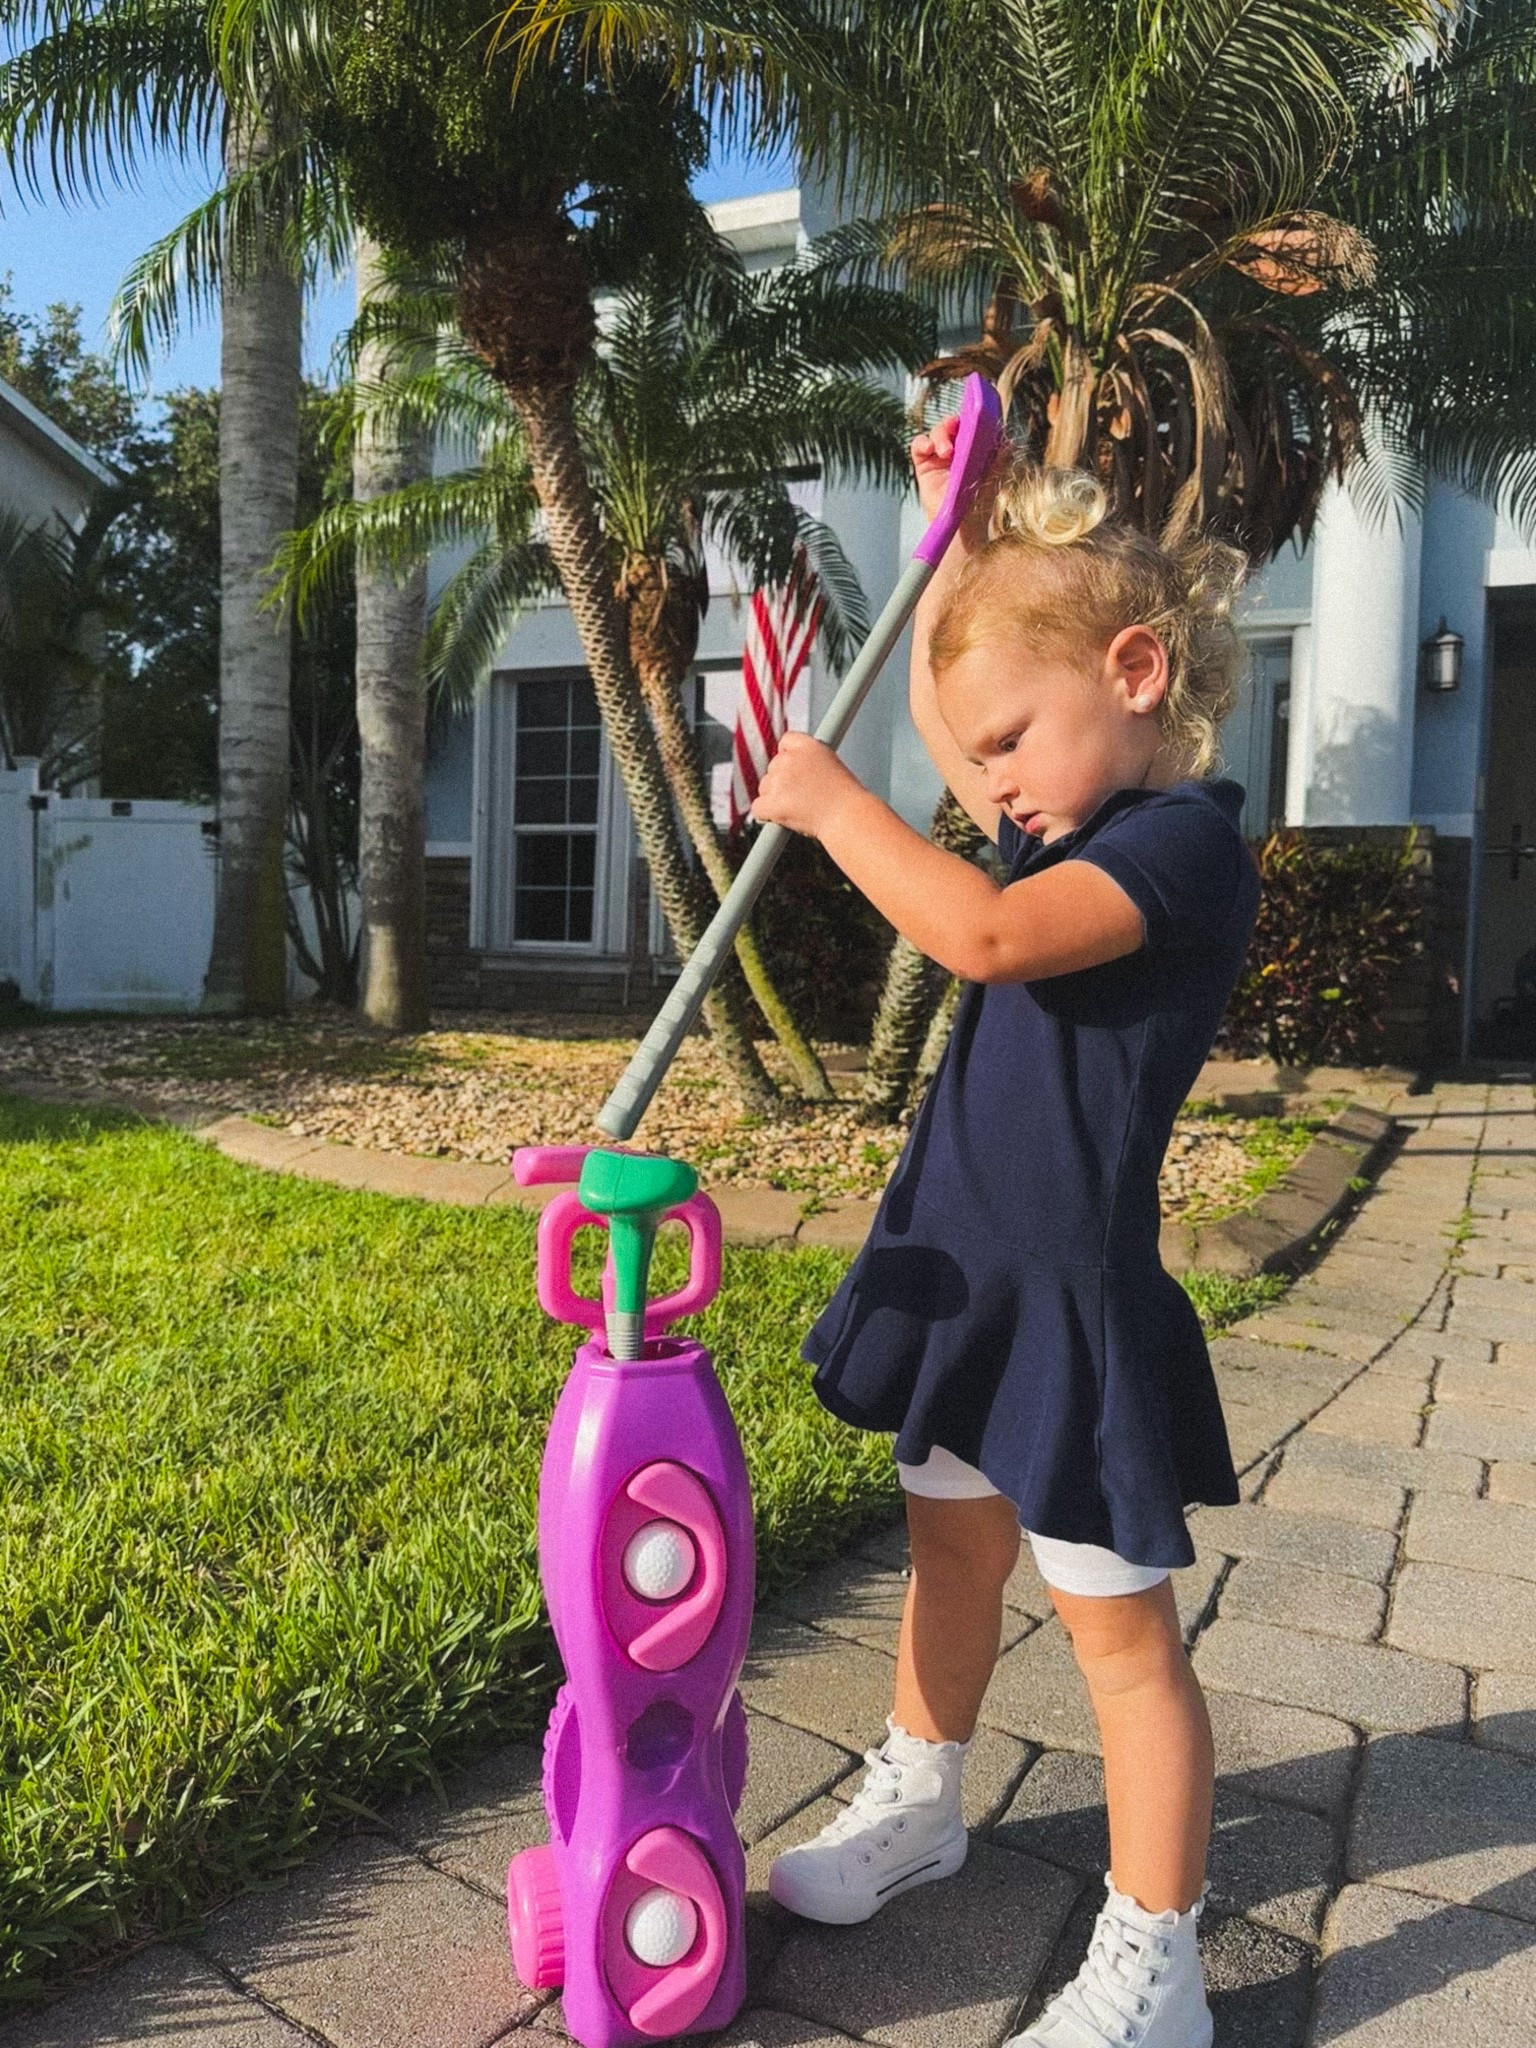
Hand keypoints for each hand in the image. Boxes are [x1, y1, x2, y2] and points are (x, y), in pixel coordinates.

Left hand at [751, 732, 863, 838]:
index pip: (786, 741)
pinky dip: (767, 815)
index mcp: (808, 746)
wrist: (848, 817)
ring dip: (775, 799)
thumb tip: (796, 776)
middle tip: (803, 798)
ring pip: (765, 788)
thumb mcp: (832, 768)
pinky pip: (758, 808)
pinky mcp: (771, 801)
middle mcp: (790, 759)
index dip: (788, 755)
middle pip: (773, 767)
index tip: (794, 769)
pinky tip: (785, 819)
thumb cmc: (846, 800)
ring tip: (801, 810)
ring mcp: (779, 780)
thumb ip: (810, 765)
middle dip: (782, 782)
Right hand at [912, 413, 998, 547]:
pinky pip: (919, 445)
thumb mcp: (994, 479)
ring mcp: (940, 455)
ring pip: (937, 431)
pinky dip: (923, 442)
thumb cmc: (980, 504)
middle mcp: (958, 447)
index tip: (974, 410)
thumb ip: (1001, 459)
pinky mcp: (925, 464)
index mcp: (976, 446)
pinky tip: (929, 449)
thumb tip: (1010, 441)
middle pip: (953, 423)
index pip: (973, 423)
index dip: (972, 414)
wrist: (961, 527)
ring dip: (940, 435)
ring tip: (945, 452)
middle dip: (953, 423)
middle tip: (954, 428)